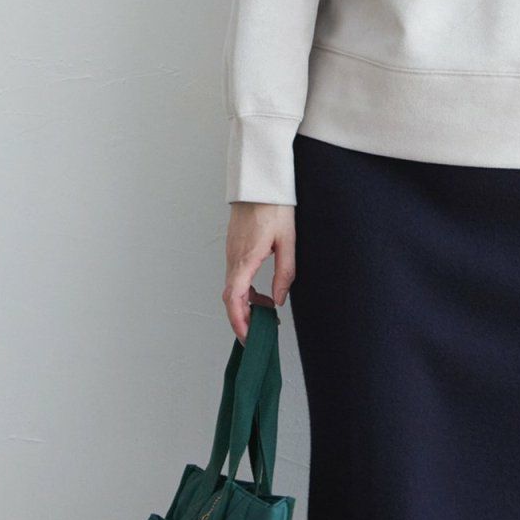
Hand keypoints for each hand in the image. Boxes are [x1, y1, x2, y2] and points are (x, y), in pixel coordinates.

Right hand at [224, 201, 295, 343]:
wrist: (260, 181)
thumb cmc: (275, 207)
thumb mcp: (288, 241)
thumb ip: (284, 273)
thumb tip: (279, 300)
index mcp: (245, 258)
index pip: (234, 298)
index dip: (239, 322)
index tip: (248, 337)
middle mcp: (233, 258)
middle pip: (230, 298)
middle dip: (242, 319)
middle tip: (259, 333)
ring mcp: (231, 252)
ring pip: (231, 288)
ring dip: (245, 306)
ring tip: (266, 315)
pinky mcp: (234, 248)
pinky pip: (234, 276)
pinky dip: (244, 292)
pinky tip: (261, 295)